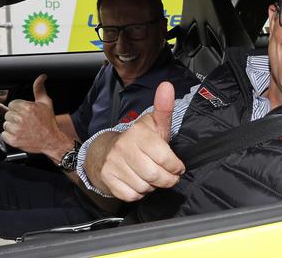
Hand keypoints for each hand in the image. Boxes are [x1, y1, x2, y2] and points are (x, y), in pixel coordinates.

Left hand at [2, 74, 70, 158]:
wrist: (52, 140)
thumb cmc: (48, 122)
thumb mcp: (46, 103)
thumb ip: (39, 89)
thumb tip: (41, 77)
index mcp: (27, 107)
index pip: (12, 104)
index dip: (19, 109)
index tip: (26, 113)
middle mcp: (20, 118)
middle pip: (8, 114)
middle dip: (15, 117)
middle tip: (26, 121)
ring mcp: (16, 130)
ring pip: (6, 124)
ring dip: (13, 126)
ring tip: (24, 128)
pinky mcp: (13, 140)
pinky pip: (4, 135)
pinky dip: (10, 136)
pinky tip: (20, 135)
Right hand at [89, 81, 184, 201]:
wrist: (104, 150)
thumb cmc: (138, 139)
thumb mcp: (154, 124)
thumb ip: (164, 109)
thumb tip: (167, 86)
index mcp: (139, 134)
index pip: (165, 158)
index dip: (176, 167)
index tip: (177, 167)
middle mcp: (124, 147)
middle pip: (155, 175)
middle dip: (167, 179)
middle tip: (169, 176)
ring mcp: (114, 164)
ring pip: (144, 187)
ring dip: (153, 186)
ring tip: (151, 176)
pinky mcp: (108, 178)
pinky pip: (131, 195)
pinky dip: (139, 193)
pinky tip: (138, 182)